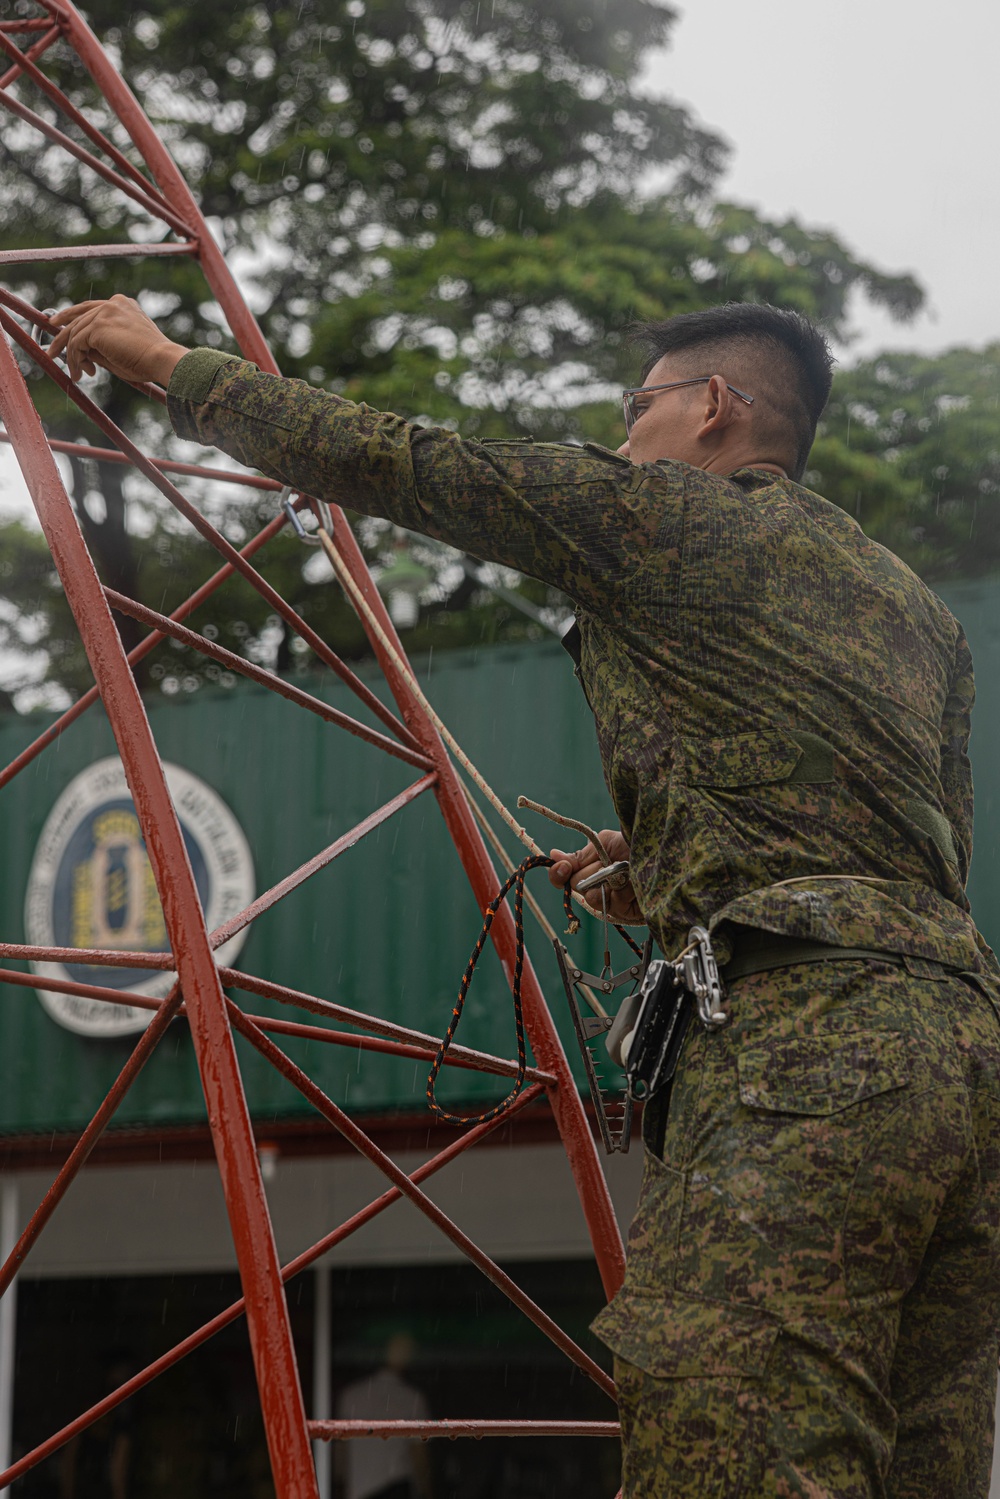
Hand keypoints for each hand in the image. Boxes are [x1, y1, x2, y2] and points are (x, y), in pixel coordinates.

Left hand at [48, 295, 189, 386]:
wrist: (162, 359)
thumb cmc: (150, 361)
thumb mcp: (121, 350)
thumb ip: (100, 346)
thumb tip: (79, 352)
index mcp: (122, 305)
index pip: (90, 308)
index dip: (71, 318)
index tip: (57, 327)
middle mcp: (112, 303)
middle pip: (77, 317)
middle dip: (61, 337)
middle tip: (50, 352)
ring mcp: (104, 312)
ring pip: (75, 334)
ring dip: (72, 357)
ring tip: (76, 375)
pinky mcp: (98, 325)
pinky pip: (76, 344)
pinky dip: (75, 360)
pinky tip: (83, 373)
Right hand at [547, 829, 643, 924]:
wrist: (663, 856)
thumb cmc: (637, 845)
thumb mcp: (606, 843)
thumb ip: (581, 854)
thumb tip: (553, 855)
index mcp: (589, 867)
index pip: (563, 875)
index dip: (559, 873)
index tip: (563, 868)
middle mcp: (596, 884)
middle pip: (576, 885)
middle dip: (591, 873)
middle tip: (608, 864)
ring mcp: (609, 899)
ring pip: (592, 897)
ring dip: (607, 882)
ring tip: (624, 873)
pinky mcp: (623, 912)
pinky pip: (611, 905)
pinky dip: (621, 892)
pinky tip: (632, 885)